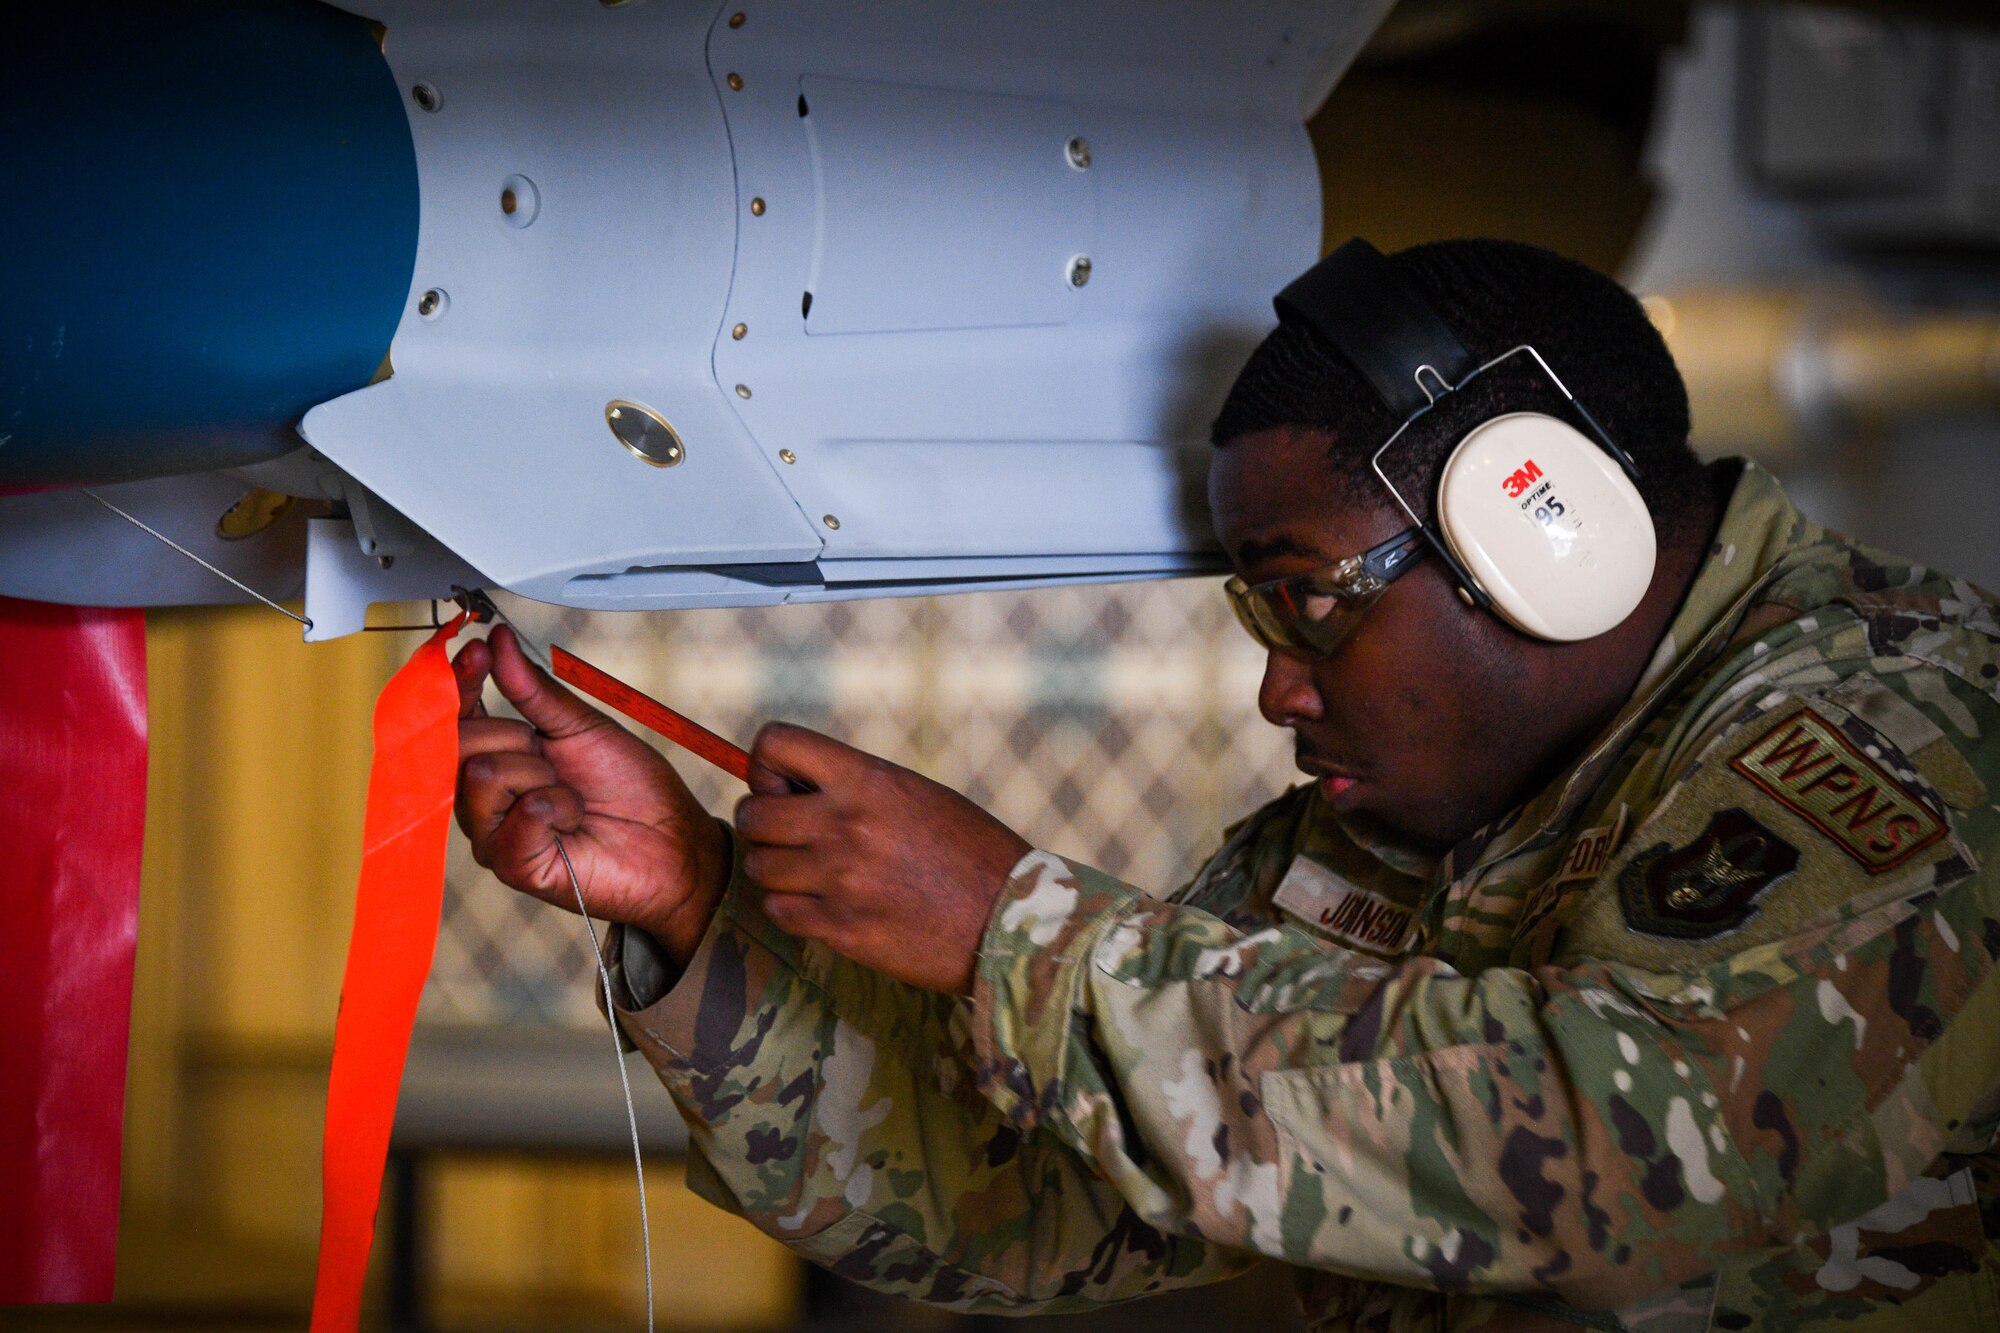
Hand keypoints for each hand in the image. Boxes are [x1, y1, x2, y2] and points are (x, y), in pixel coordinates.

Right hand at [452, 626, 727, 964]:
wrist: (671, 838)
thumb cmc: (630, 787)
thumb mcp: (580, 726)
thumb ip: (533, 690)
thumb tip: (497, 641)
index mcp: (498, 758)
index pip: (457, 716)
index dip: (461, 682)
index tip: (478, 650)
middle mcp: (484, 798)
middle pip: (459, 744)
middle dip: (513, 736)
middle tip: (552, 757)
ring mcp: (493, 833)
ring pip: (482, 774)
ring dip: (541, 776)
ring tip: (571, 796)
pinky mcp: (513, 865)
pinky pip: (518, 814)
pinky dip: (557, 808)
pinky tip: (573, 822)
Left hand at [733, 723, 1032, 994]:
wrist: (1011, 920)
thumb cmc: (971, 853)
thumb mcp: (917, 795)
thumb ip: (855, 786)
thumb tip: (789, 784)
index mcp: (867, 780)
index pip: (774, 744)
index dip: (767, 765)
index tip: (786, 786)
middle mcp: (845, 825)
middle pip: (752, 813)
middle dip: (764, 822)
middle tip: (792, 835)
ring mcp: (839, 880)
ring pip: (759, 866)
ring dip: (777, 869)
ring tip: (812, 872)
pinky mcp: (841, 930)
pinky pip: (778, 911)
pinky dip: (791, 908)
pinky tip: (824, 904)